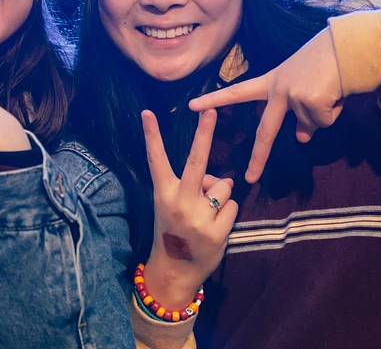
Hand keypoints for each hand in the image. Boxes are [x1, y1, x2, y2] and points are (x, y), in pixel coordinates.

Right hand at [141, 109, 237, 309]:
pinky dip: (228, 214)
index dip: (152, 135)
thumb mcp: (172, 205)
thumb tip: (222, 179)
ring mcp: (198, 218)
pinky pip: (233, 207)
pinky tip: (214, 227)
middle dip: (204, 133)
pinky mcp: (216, 232)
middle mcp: (179, 202)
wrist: (174, 271)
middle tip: (210, 110)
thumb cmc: (173, 230)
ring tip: (206, 216)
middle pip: (196, 162)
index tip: (147, 112)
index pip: (156, 159)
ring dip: (220, 198)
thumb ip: (194, 187)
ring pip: (223, 187)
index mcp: (163, 193)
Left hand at [189, 28, 342, 183]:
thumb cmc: (327, 63)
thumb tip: (301, 138)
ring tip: (331, 89)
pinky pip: (324, 121)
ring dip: (325, 112)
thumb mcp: (304, 87)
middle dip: (258, 156)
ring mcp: (293, 95)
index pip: (238, 92)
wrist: (348, 46)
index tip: (191, 106)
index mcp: (272, 81)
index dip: (215, 100)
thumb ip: (298, 113)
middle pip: (266, 130)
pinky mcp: (311, 100)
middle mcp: (279, 88)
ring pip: (311, 124)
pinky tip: (336, 92)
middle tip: (249, 178)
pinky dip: (334, 111)